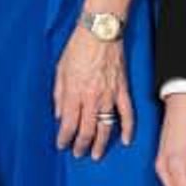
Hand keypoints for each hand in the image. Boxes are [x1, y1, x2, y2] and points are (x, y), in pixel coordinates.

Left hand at [52, 26, 133, 159]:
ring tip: (96, 154)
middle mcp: (91, 98)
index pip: (68, 124)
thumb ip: (59, 95)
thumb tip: (58, 115)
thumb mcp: (60, 70)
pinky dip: (128, 129)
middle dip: (81, 145)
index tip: (62, 145)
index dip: (64, 138)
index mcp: (74, 92)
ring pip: (105, 127)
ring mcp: (109, 96)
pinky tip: (125, 141)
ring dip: (100, 143)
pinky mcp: (122, 90)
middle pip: (86, 130)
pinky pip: (127, 114)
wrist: (100, 31)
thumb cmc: (78, 47)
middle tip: (78, 153)